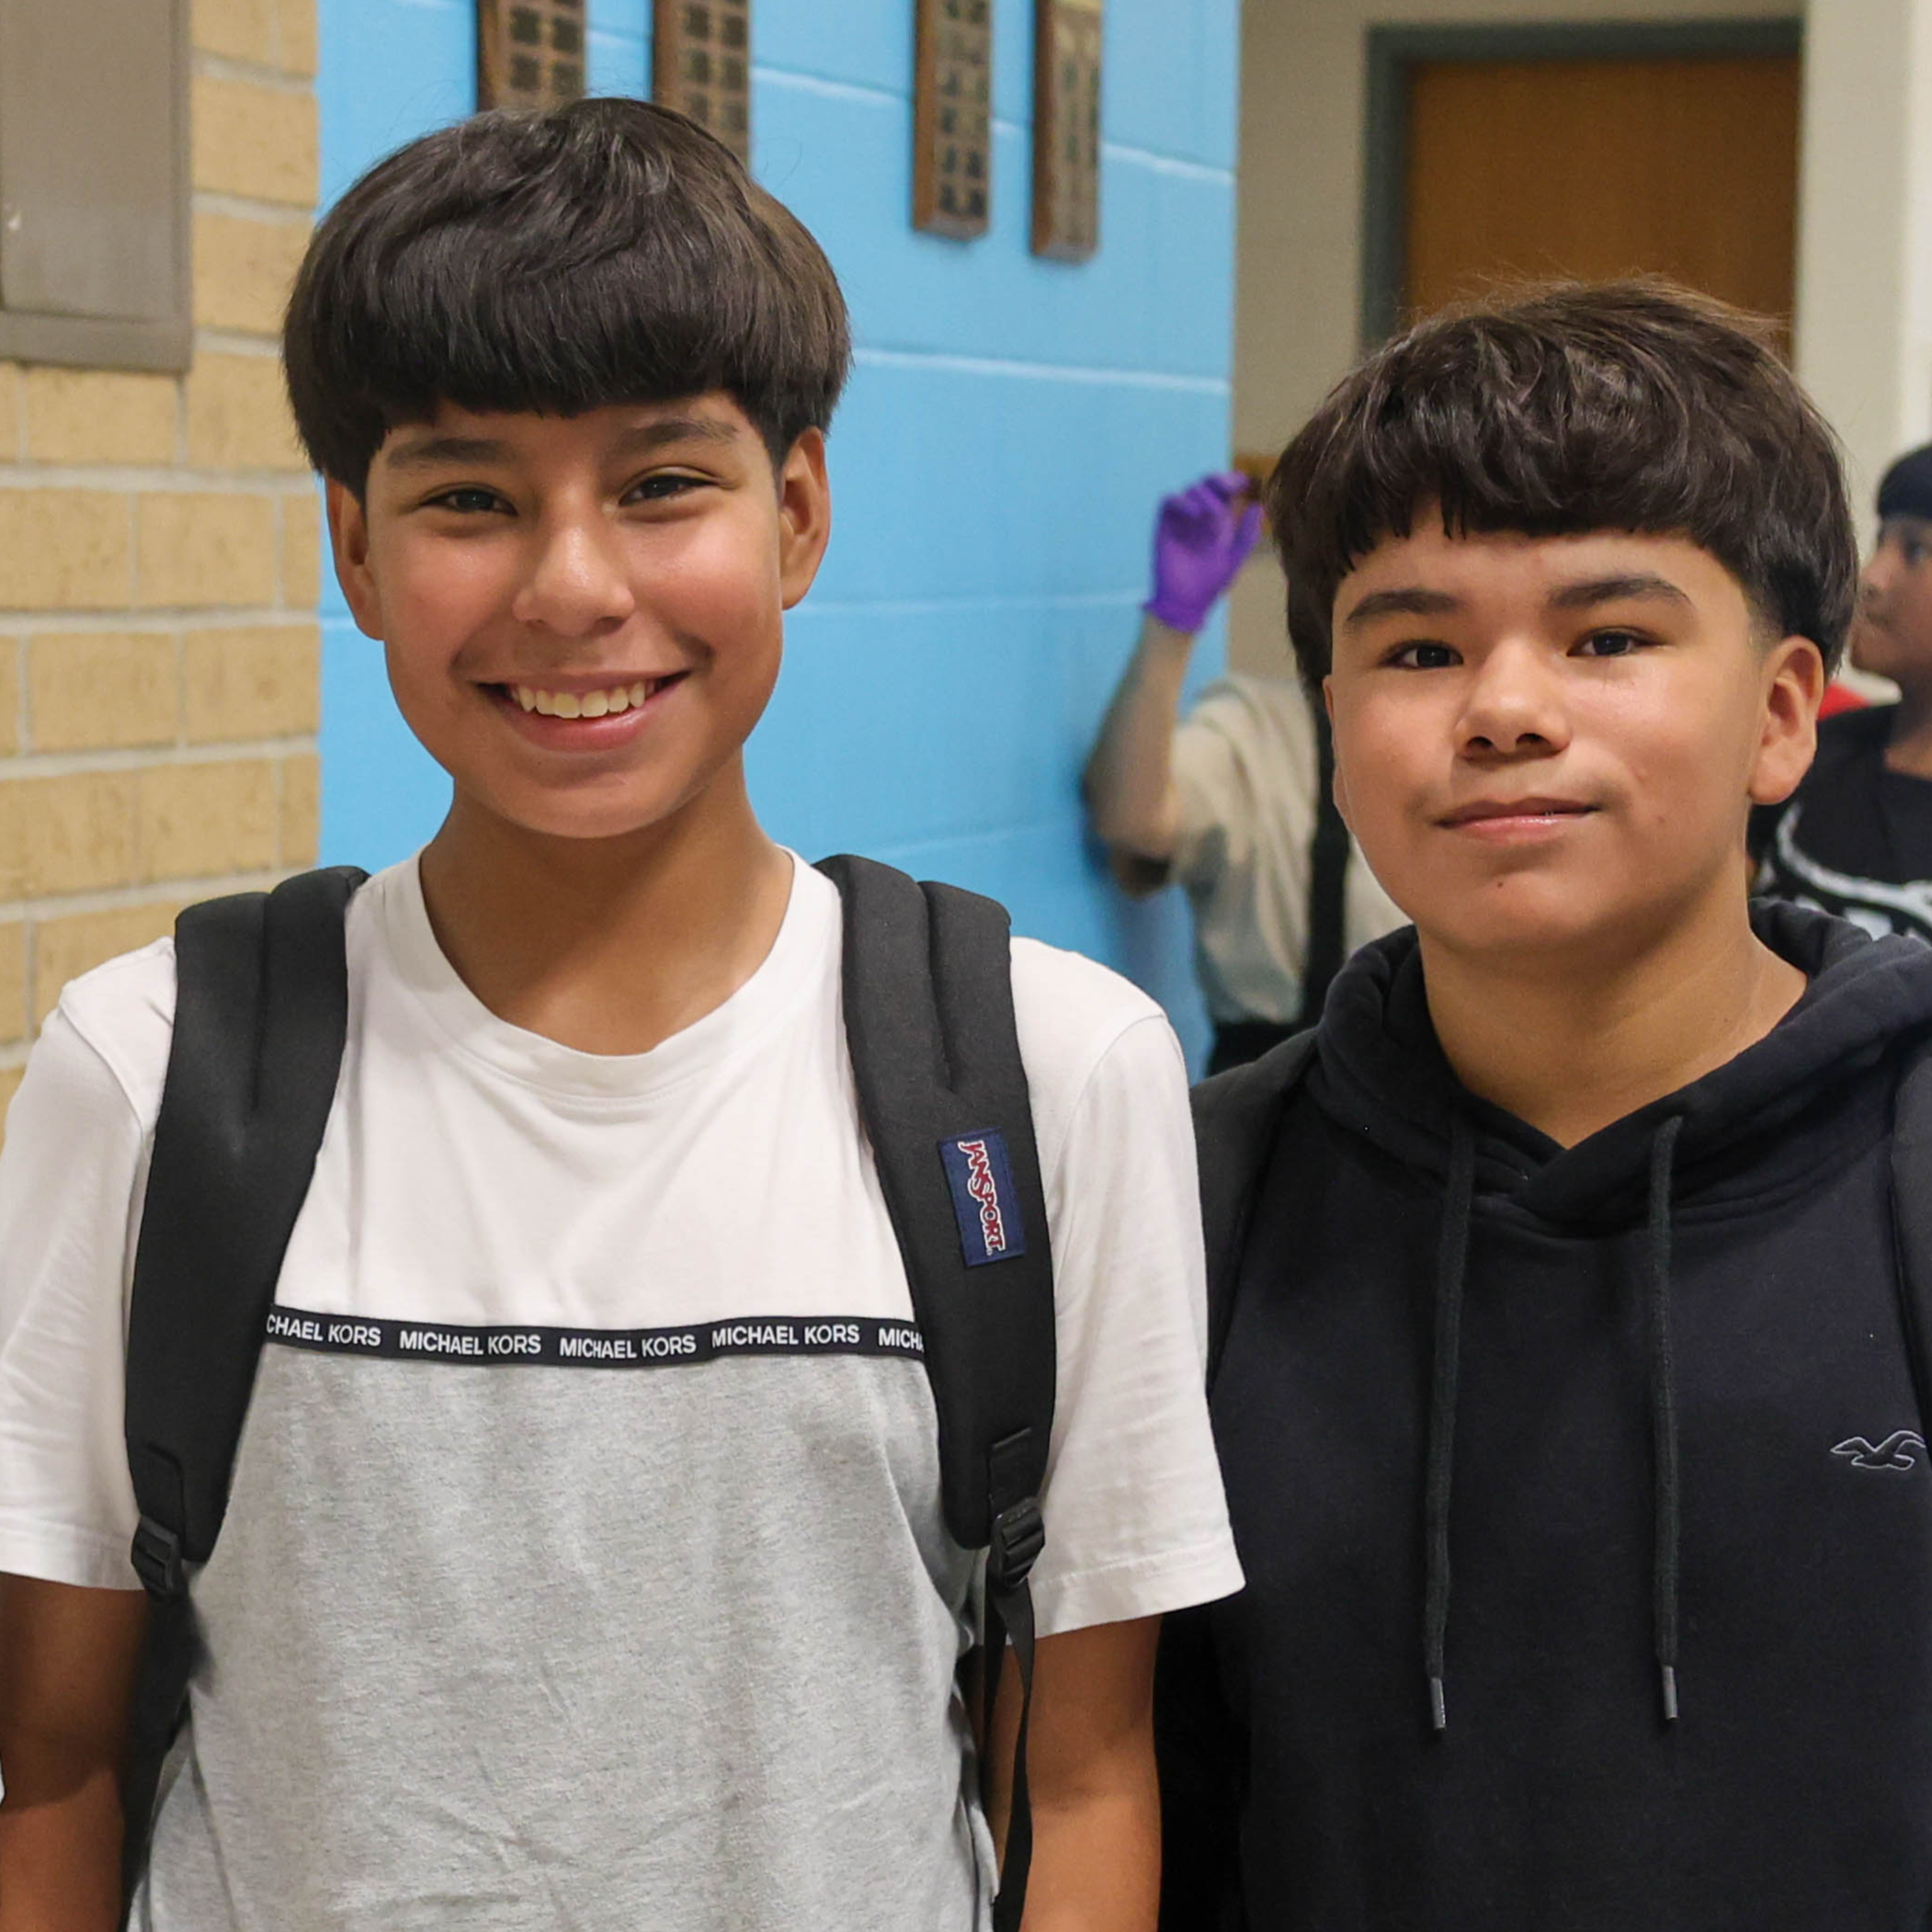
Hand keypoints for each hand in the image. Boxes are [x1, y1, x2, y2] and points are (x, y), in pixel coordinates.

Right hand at [1143, 472, 1263, 633]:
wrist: (1186, 602)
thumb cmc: (1211, 582)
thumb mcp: (1235, 557)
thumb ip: (1247, 533)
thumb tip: (1259, 506)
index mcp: (1220, 519)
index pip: (1226, 490)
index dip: (1233, 480)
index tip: (1243, 483)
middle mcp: (1200, 514)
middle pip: (1208, 483)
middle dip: (1219, 481)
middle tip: (1230, 489)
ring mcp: (1182, 518)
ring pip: (1191, 489)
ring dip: (1204, 497)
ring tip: (1211, 517)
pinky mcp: (1164, 524)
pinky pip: (1169, 500)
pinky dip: (1182, 501)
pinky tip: (1194, 514)